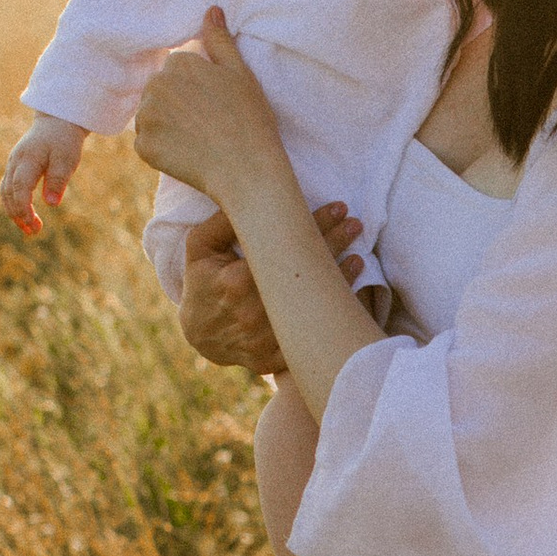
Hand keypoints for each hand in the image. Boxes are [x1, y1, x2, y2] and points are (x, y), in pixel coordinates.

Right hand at [3, 113, 85, 232]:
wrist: (57, 122)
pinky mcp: (15, 167)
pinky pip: (8, 187)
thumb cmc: (64, 140)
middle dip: (18, 215)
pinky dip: (13, 203)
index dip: (23, 209)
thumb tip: (51, 204)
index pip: (19, 188)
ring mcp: (12, 164)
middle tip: (34, 232)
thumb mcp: (67, 159)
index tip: (33, 224)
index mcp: (28, 159)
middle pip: (8, 193)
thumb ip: (58, 180)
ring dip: (14, 211)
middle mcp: (15, 162)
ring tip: (29, 228)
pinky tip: (25, 214)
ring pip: (5, 191)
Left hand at [134, 9, 284, 204]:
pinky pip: (147, 144)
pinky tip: (187, 155)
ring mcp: (147, 117)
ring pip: (151, 116)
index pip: (177, 70)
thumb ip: (220, 41)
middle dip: (177, 104)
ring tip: (197, 140)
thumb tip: (210, 10)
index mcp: (179, 63)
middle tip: (207, 124)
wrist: (247, 171)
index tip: (215, 104)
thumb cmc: (250, 120)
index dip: (197, 88)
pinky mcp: (143, 147)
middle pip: (160, 91)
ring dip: (167, 126)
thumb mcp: (241, 74)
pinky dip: (162, 150)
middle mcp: (156, 85)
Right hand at [179, 202, 361, 371]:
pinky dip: (330, 318)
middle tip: (356, 225)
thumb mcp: (200, 247)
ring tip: (358, 258)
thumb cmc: (202, 282)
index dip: (315, 224)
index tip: (338, 208)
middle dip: (335, 245)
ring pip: (312, 309)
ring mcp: (263, 341)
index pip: (283, 248)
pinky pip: (309, 339)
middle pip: (304, 275)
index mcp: (235, 282)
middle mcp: (252, 314)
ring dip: (341, 282)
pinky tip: (349, 298)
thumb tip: (252, 196)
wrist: (198, 333)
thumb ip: (223, 221)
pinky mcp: (274, 359)